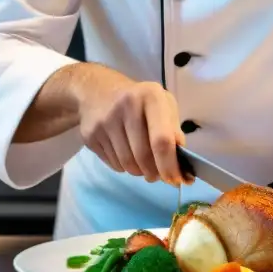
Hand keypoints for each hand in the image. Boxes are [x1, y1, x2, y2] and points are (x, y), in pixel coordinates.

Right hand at [75, 66, 189, 186]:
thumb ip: (174, 130)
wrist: (98, 91)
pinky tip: (126, 155)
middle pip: (143, 156)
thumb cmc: (140, 101)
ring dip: (139, 172)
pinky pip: (113, 164)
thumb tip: (182, 163)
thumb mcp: (163, 105)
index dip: (170, 165)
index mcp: (151, 96)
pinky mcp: (90, 135)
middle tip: (159, 175)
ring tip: (143, 165)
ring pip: (127, 164)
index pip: (162, 140)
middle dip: (155, 173)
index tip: (176, 180)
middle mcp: (127, 106)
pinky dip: (124, 167)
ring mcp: (105, 121)